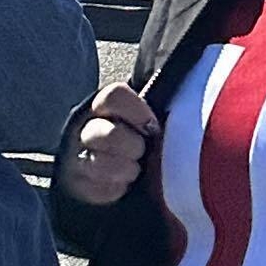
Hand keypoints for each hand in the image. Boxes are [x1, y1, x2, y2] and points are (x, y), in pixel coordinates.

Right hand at [61, 79, 159, 208]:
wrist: (112, 172)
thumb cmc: (138, 137)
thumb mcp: (143, 116)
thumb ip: (155, 103)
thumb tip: (187, 75)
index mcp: (103, 106)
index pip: (113, 96)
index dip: (136, 111)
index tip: (152, 126)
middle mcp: (84, 129)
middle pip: (104, 133)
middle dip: (131, 146)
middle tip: (141, 152)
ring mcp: (77, 157)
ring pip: (99, 163)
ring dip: (125, 170)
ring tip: (133, 170)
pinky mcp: (78, 185)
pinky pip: (98, 189)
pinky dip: (115, 189)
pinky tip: (122, 184)